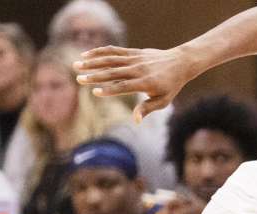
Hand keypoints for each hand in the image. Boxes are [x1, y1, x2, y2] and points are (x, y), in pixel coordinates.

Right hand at [75, 45, 195, 120]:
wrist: (180, 63)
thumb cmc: (171, 86)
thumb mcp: (163, 100)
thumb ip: (147, 108)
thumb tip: (135, 121)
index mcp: (146, 83)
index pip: (124, 87)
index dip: (109, 89)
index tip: (95, 92)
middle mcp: (138, 70)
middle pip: (113, 73)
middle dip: (95, 76)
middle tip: (79, 79)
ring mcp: (135, 59)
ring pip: (110, 60)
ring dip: (92, 62)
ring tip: (76, 65)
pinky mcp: (132, 52)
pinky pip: (114, 51)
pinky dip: (99, 52)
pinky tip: (85, 54)